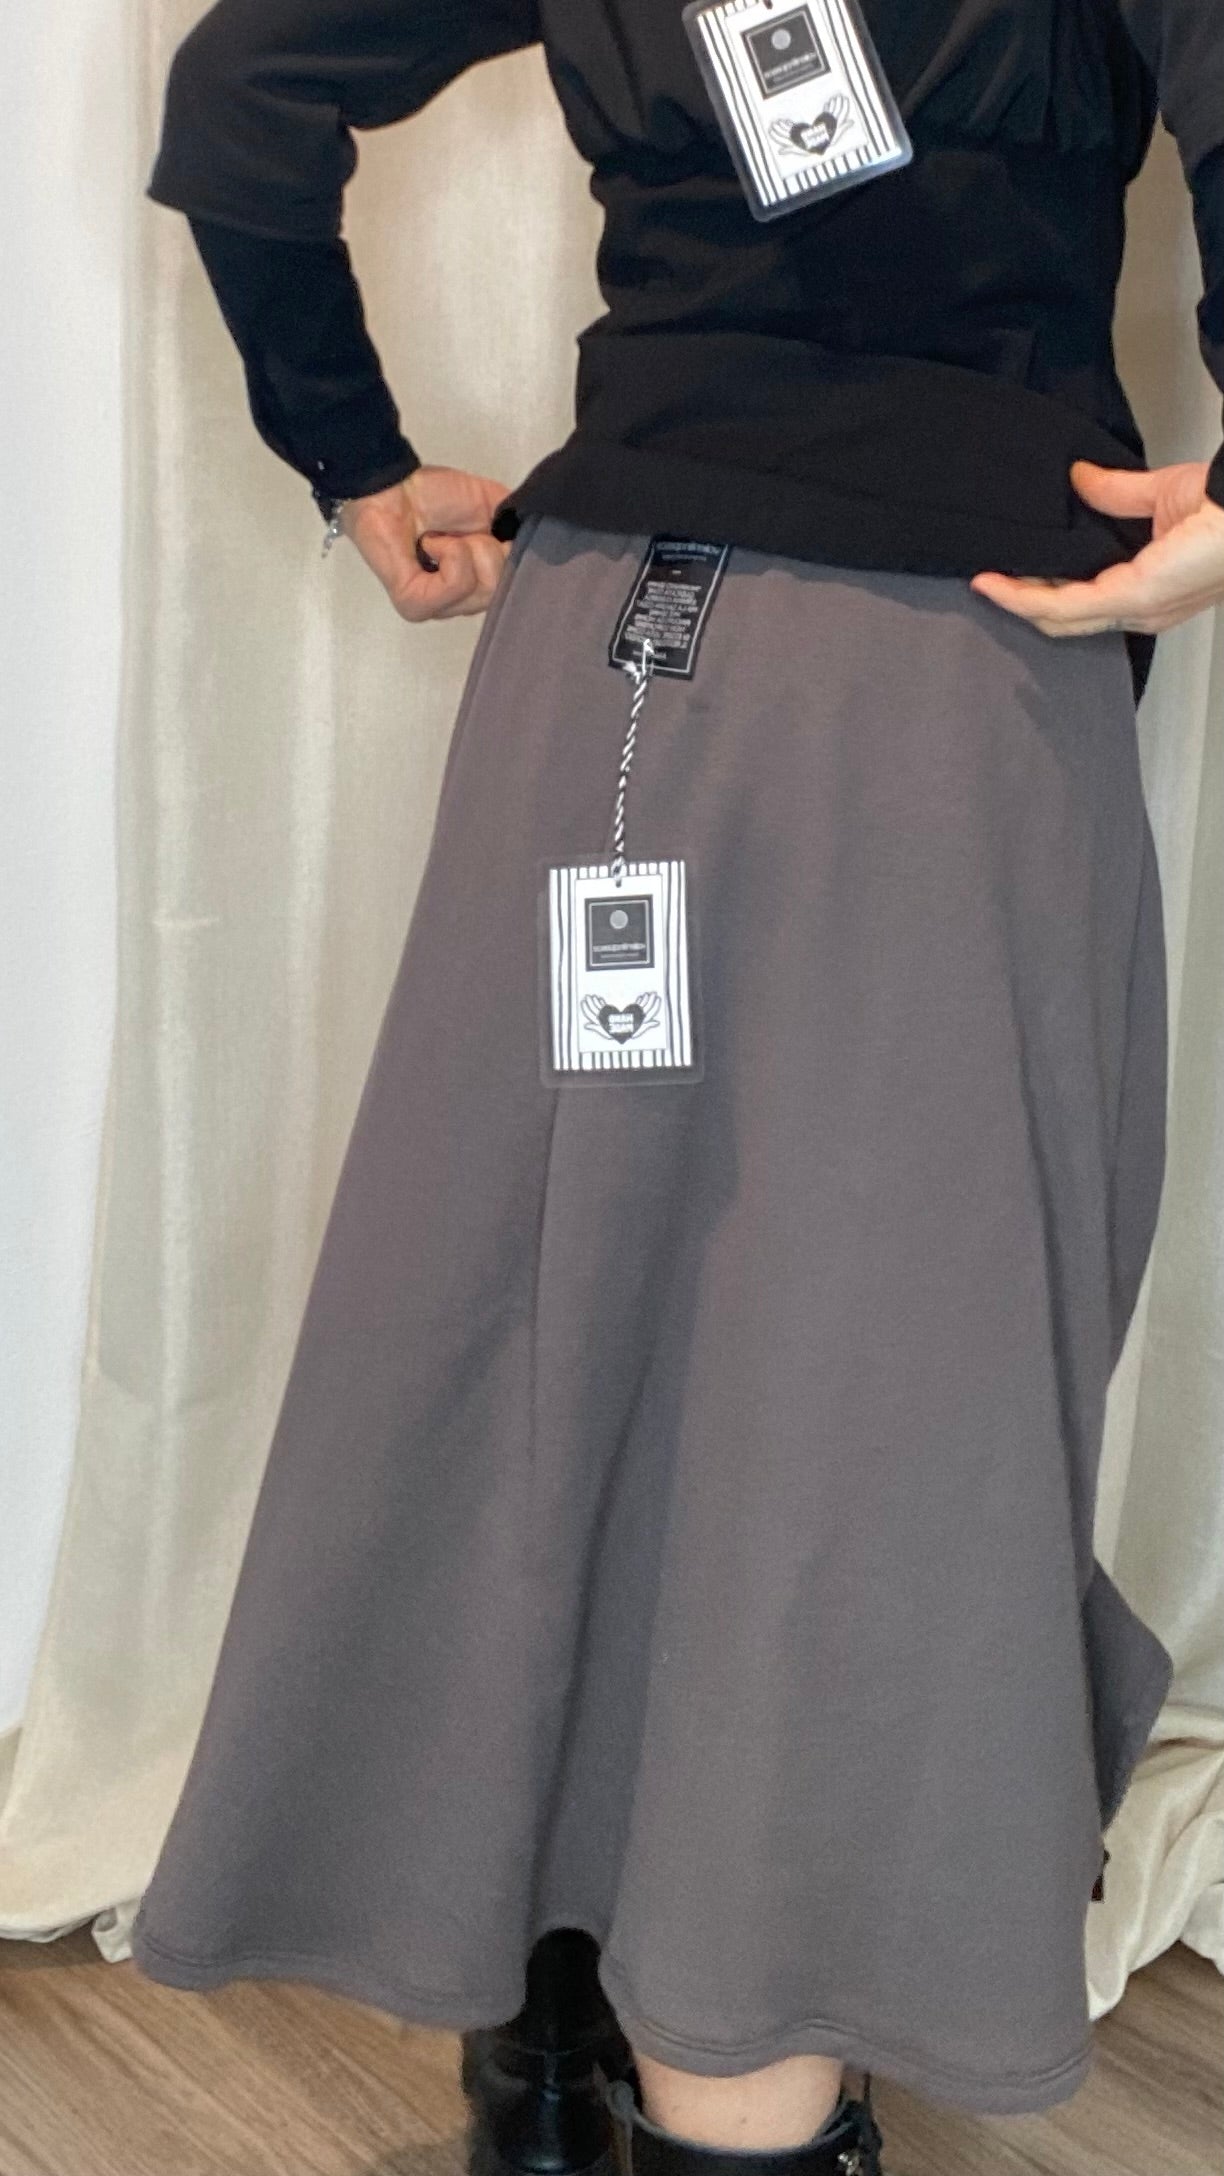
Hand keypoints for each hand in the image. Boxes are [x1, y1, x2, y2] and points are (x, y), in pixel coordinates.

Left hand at [338, 464, 511, 620]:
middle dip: (489, 550)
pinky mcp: (415, 605)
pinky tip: (429, 544)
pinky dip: (450, 553)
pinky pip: (457, 583)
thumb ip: (520, 528)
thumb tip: (534, 542)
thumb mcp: (495, 506)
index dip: (512, 556)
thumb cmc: (437, 495)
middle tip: (461, 534)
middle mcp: (462, 604)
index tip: (493, 533)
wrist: (395, 484)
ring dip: (466, 549)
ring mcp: (438, 609)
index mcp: (480, 586)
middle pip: (502, 589)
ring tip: (440, 538)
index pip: (517, 590)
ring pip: (483, 587)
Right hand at [969, 459, 1223, 636]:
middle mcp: (1141, 611)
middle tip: (987, 582)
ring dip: (1015, 601)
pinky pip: (1064, 605)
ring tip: (983, 582)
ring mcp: (1135, 609)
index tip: (1013, 571)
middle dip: (1023, 603)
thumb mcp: (1160, 493)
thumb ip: (1115, 491)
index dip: (1047, 591)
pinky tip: (997, 582)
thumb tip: (1079, 477)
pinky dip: (1024, 596)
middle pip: (1067, 620)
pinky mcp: (1131, 597)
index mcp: (1150, 590)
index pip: (1088, 602)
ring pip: (1059, 617)